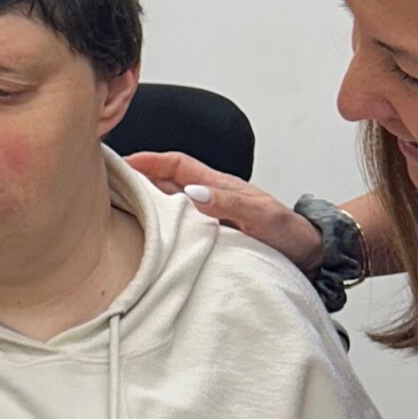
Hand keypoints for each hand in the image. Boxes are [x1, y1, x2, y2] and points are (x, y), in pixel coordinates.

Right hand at [125, 151, 325, 274]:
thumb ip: (229, 203)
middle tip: (106, 185)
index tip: (123, 162)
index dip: (150, 160)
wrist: (311, 258)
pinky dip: (158, 230)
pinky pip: (177, 229)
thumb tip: (193, 193)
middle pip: (166, 182)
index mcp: (219, 186)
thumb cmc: (290, 234)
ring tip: (115, 211)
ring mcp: (208, 220)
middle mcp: (210, 200)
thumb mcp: (262, 216)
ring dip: (144, 205)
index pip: (177, 164)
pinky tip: (144, 240)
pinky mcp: (209, 240)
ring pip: (168, 206)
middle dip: (136, 179)